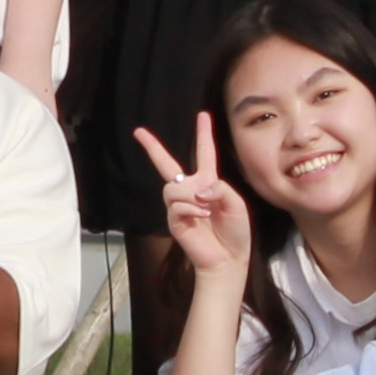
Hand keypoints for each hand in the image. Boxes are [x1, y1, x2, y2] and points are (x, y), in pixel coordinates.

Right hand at [137, 118, 246, 281]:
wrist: (228, 259)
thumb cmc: (236, 232)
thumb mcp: (237, 204)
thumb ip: (220, 188)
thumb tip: (196, 188)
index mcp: (209, 183)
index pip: (205, 154)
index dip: (204, 134)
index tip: (202, 115)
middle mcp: (191, 191)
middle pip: (167, 164)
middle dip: (152, 147)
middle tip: (138, 132)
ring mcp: (180, 205)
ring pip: (173, 187)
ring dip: (191, 195)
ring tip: (206, 209)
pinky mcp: (174, 219)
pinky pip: (176, 204)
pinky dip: (192, 208)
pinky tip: (202, 216)